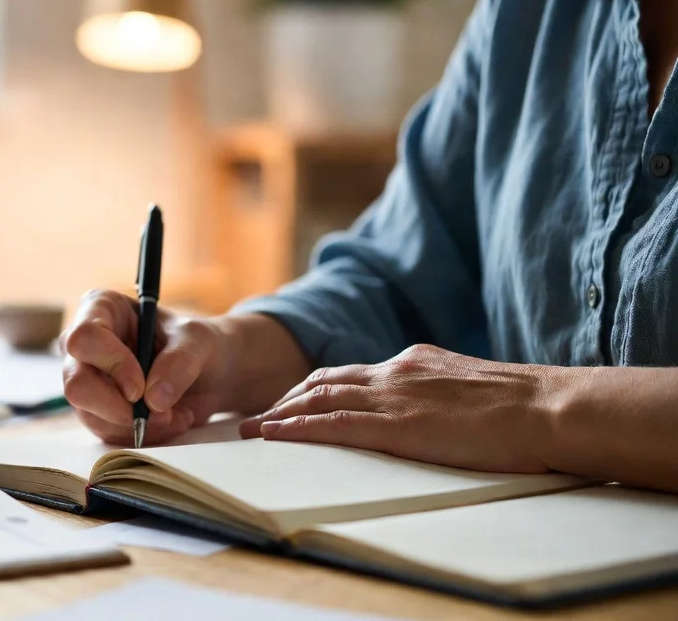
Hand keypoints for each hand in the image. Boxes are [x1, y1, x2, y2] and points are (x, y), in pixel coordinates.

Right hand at [60, 289, 233, 444]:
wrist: (208, 374)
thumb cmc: (196, 343)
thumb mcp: (198, 341)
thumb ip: (179, 362)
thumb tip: (153, 399)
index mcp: (101, 309)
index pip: (85, 338)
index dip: (112, 364)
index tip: (141, 388)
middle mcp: (85, 345)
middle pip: (76, 383)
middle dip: (118, 407)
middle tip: (160, 413)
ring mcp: (87, 380)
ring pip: (90, 414)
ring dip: (137, 424)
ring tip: (175, 415)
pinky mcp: (97, 411)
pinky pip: (108, 433)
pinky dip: (143, 434)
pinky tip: (170, 421)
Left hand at [239, 344, 564, 473]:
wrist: (546, 408)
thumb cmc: (524, 408)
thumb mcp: (471, 390)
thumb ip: (441, 394)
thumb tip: (431, 410)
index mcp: (414, 362)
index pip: (352, 373)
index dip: (316, 388)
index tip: (292, 401)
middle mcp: (394, 371)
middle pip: (324, 381)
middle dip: (287, 399)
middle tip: (258, 417)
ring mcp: (392, 395)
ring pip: (319, 399)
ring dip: (280, 414)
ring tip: (251, 429)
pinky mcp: (395, 424)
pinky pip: (332, 424)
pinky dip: (297, 429)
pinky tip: (274, 435)